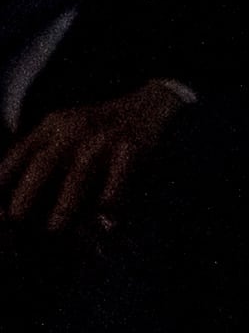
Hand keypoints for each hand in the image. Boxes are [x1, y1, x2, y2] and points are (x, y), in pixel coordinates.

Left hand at [0, 81, 189, 236]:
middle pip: (45, 163)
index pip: (19, 154)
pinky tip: (107, 219)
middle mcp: (74, 130)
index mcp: (52, 126)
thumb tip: (10, 185)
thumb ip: (40, 148)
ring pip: (80, 174)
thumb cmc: (101, 126)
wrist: (149, 104)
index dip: (4, 179)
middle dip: (27, 192)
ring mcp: (104, 138)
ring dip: (65, 204)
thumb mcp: (65, 126)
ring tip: (55, 228)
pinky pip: (119, 177)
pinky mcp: (133, 147)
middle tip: (15, 218)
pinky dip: (111, 197)